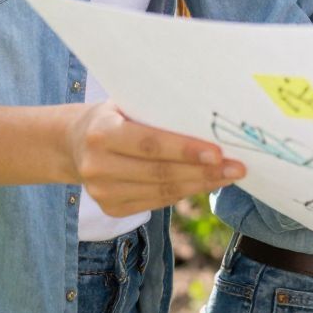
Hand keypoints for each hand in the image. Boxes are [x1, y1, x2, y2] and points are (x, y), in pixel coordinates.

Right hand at [66, 102, 242, 215]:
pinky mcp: (111, 209)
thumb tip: (208, 117)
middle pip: (159, 172)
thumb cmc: (115, 115)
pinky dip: (184, 193)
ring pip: (161, 192)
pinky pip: (156, 202)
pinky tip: (206, 183)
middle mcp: (97, 166)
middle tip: (237, 167)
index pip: (149, 143)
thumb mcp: (127, 103)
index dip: (185, 150)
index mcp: (101, 133)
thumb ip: (159, 111)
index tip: (218, 152)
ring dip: (200, 185)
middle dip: (203, 171)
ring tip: (229, 175)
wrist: (75, 142)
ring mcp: (101, 192)